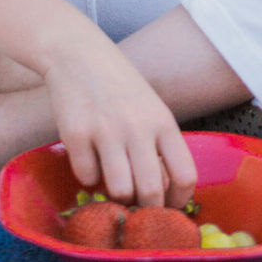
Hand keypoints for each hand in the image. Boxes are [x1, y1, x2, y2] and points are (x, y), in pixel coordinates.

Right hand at [42, 39, 197, 209]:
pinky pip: (87, 177)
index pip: (185, 176)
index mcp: (163, 121)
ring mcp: (106, 130)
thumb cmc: (119, 85)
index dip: (179, 202)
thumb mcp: (150, 108)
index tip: (168, 206)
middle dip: (146, 208)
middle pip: (152, 192)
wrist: (79, 53)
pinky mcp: (76, 134)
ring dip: (116, 194)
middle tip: (137, 204)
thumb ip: (159, 146)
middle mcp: (137, 127)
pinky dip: (88, 175)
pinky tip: (89, 156)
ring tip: (112, 178)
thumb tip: (162, 195)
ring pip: (120, 190)